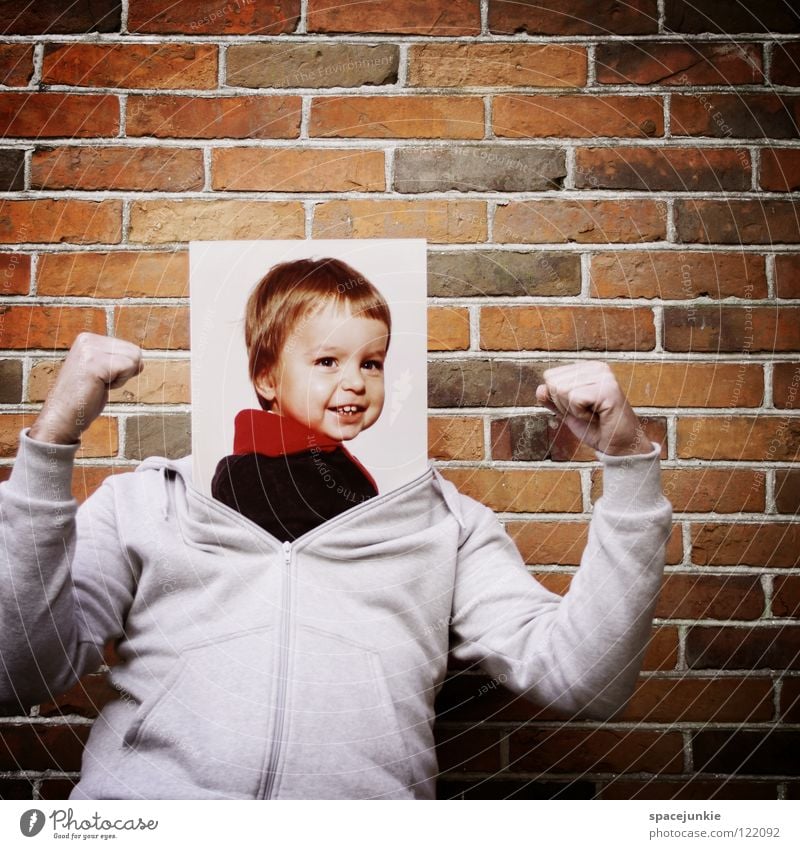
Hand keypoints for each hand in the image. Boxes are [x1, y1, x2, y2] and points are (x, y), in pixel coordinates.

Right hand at [28, 333, 142, 444]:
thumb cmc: (83, 399)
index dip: (123, 369)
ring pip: (134, 359)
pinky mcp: (95, 363)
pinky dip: (119, 383)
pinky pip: (128, 367)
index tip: (100, 378)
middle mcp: (88, 340)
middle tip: (100, 383)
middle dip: (124, 372)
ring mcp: (90, 350)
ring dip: (121, 378)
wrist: (62, 417)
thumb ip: (115, 359)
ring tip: (99, 384)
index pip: (130, 347)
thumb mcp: (100, 370)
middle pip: (135, 351)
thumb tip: (141, 359)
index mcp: (88, 339)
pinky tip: (99, 387)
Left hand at [535, 362, 651, 455]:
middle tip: (588, 413)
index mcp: (587, 369)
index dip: (559, 399)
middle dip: (565, 405)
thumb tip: (540, 389)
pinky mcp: (608, 389)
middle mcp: (596, 367)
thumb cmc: (596, 429)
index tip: (581, 407)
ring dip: (574, 410)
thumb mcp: (568, 413)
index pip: (550, 376)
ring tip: (594, 414)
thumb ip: (553, 400)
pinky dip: (581, 414)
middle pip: (554, 383)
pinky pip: (574, 399)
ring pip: (562, 390)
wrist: (619, 447)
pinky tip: (598, 416)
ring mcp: (604, 376)